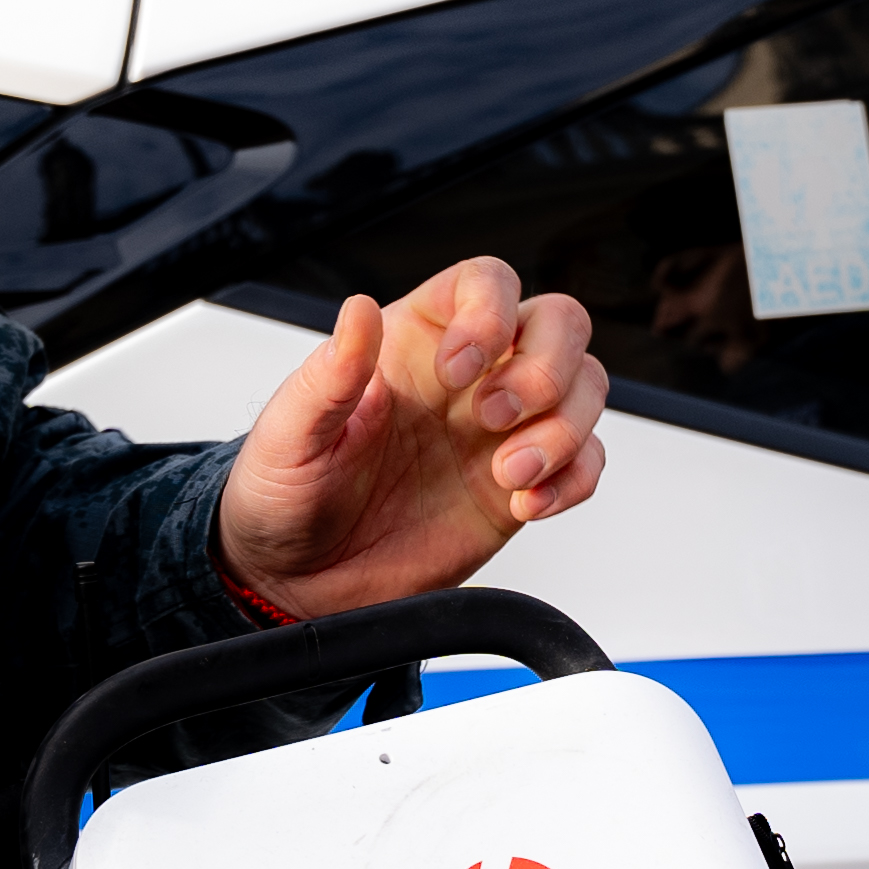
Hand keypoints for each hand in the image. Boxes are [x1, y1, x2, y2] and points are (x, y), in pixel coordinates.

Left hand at [214, 261, 609, 615]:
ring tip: (507, 473)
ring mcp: (502, 432)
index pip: (486, 283)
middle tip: (493, 416)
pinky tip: (524, 503)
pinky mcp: (522, 487)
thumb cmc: (284, 496)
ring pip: (585, 387)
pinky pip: (585, 463)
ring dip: (564, 428)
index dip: (490, 312)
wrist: (297, 584)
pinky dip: (573, 480)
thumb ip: (329, 375)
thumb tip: (356, 312)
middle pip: (559, 323)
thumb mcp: (289, 434)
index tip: (457, 368)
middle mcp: (470, 379)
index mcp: (414, 344)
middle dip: (545, 367)